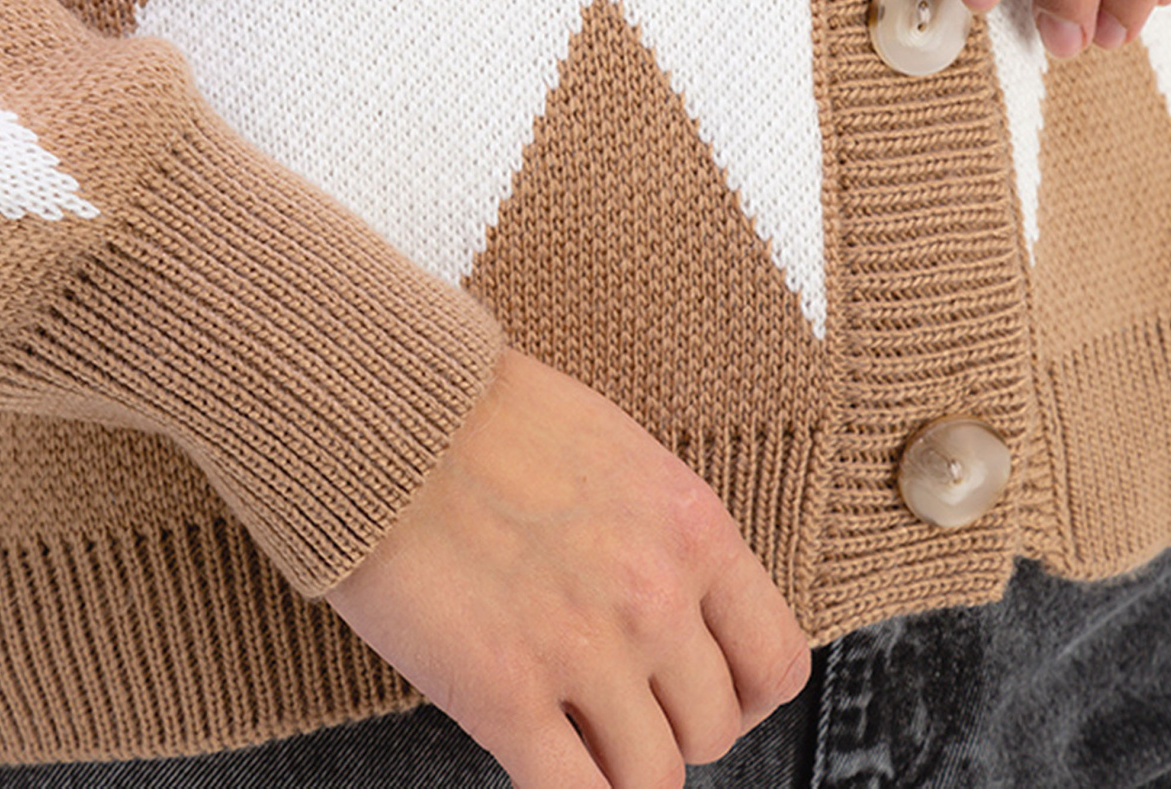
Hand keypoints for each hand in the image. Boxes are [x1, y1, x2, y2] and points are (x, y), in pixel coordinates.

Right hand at [326, 348, 811, 788]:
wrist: (394, 416)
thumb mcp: (625, 458)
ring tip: (576, 729)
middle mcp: (655, 596)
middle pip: (714, 731)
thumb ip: (668, 540)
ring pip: (653, 780)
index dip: (742, 694)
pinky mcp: (504, 696)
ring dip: (618, 766)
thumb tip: (689, 612)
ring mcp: (584, 651)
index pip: (776, 662)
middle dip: (672, 729)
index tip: (704, 691)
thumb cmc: (498, 421)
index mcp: (694, 529)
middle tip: (625, 708)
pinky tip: (538, 756)